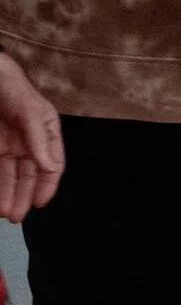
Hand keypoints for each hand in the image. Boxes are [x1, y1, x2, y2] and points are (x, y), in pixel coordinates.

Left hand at [0, 52, 63, 221]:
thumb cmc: (13, 88)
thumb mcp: (30, 112)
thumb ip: (39, 139)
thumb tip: (50, 166)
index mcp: (46, 132)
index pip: (52, 163)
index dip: (48, 184)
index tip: (41, 202)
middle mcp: (29, 142)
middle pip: (30, 174)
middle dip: (25, 195)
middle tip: (17, 216)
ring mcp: (9, 145)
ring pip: (11, 176)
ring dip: (9, 195)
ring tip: (5, 213)